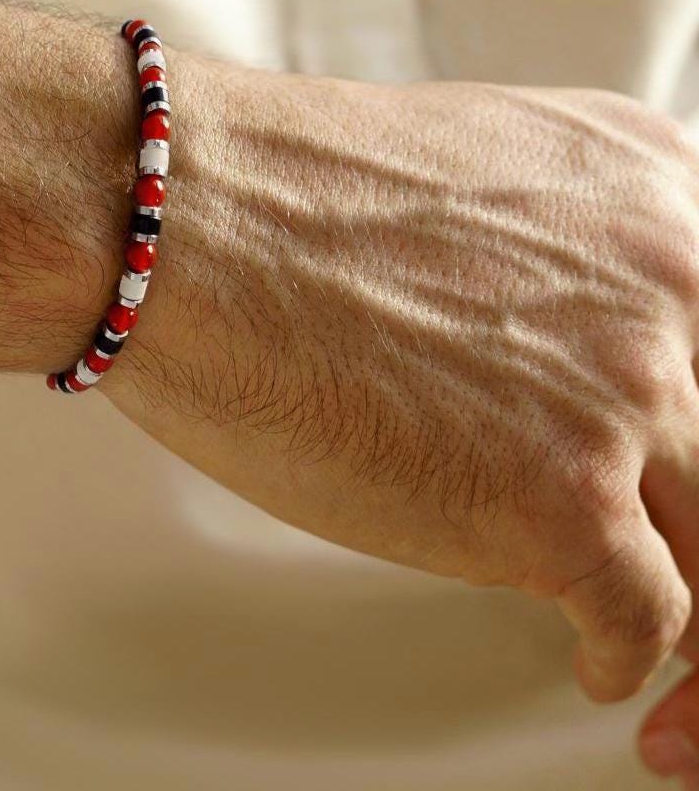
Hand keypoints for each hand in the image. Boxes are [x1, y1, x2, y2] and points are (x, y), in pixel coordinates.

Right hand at [105, 66, 698, 745]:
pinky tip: (594, 657)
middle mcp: (669, 280)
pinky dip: (624, 654)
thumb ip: (551, 253)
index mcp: (652, 189)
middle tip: (678, 560)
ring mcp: (626, 388)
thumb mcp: (471, 177)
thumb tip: (546, 335)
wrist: (186, 221)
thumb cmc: (277, 194)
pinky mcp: (557, 495)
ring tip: (662, 658)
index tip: (685, 467)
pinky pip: (646, 618)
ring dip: (697, 625)